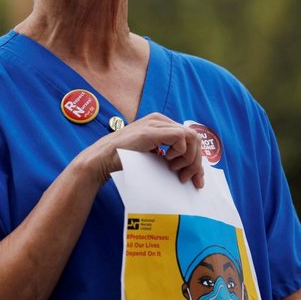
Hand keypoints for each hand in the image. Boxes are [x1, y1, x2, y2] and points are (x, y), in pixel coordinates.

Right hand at [77, 112, 204, 188]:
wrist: (104, 159)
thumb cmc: (125, 160)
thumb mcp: (151, 155)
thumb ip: (168, 155)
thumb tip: (190, 169)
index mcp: (160, 124)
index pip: (190, 138)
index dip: (197, 159)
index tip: (196, 179)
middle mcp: (159, 120)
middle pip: (194, 137)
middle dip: (196, 162)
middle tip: (189, 179)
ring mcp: (156, 123)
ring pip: (191, 137)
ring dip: (189, 158)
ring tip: (176, 170)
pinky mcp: (152, 130)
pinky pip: (180, 137)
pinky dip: (180, 152)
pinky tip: (167, 160)